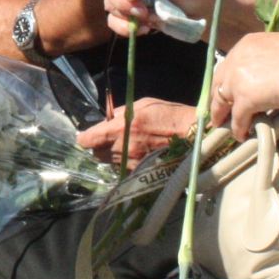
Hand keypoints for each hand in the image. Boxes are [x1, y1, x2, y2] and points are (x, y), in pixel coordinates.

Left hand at [77, 99, 196, 167]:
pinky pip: (123, 169)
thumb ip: (121, 113)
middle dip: (98, 146)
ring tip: (124, 146)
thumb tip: (109, 119)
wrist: (194, 137)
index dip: (85, 138)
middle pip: (96, 154)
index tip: (87, 135)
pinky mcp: (141, 173)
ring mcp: (132, 163)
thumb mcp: (143, 105)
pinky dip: (124, 163)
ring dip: (111, 155)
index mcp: (121, 128)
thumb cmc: (170, 115)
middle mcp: (123, 148)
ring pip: (109, 163)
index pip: (88, 140)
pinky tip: (134, 155)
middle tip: (108, 138)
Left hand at [208, 31, 278, 138]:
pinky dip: (238, 129)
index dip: (226, 79)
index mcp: (247, 44)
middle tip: (217, 110)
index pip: (229, 64)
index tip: (225, 89)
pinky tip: (241, 136)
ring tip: (221, 125)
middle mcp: (238, 60)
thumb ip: (271, 58)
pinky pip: (238, 118)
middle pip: (220, 82)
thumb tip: (276, 68)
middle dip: (217, 97)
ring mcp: (239, 80)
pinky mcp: (245, 99)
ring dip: (221, 115)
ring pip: (222, 101)